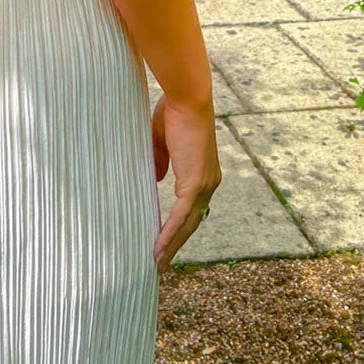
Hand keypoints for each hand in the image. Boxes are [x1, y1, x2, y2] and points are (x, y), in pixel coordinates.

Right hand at [151, 94, 220, 273]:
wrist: (187, 99)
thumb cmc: (174, 112)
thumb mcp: (162, 141)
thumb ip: (160, 163)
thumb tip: (155, 180)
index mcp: (202, 173)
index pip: (190, 208)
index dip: (178, 226)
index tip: (165, 242)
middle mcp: (208, 183)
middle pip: (191, 223)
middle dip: (175, 245)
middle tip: (161, 264)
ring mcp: (204, 185)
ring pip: (187, 225)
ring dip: (171, 246)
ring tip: (157, 264)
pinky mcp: (195, 183)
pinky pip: (180, 216)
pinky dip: (169, 235)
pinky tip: (158, 249)